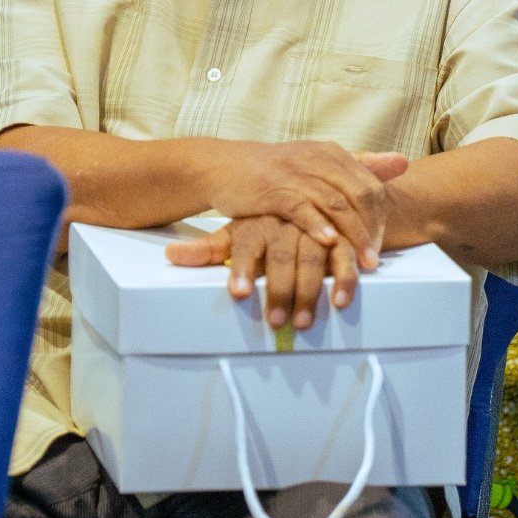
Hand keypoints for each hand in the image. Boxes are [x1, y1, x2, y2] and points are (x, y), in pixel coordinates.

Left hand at [167, 217, 359, 329]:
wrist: (306, 194)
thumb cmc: (265, 225)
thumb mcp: (236, 233)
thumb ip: (207, 249)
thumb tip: (171, 255)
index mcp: (258, 224)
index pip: (247, 245)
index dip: (243, 269)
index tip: (238, 293)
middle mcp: (287, 224)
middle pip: (282, 256)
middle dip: (280, 290)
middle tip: (275, 321)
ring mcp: (316, 230)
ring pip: (314, 258)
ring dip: (310, 291)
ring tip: (302, 322)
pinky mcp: (341, 237)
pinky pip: (345, 256)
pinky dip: (346, 279)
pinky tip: (342, 301)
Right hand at [200, 141, 407, 268]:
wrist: (224, 165)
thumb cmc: (276, 171)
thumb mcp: (319, 163)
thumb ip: (360, 164)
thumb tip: (403, 161)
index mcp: (332, 154)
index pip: (369, 184)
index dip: (379, 216)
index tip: (381, 245)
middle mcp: (317, 159)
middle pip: (357, 195)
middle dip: (369, 231)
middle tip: (374, 262)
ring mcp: (295, 173)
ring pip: (333, 204)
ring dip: (351, 236)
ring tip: (361, 264)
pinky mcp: (271, 188)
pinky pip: (300, 208)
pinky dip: (316, 225)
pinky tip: (328, 244)